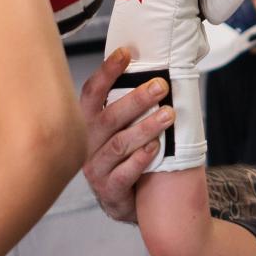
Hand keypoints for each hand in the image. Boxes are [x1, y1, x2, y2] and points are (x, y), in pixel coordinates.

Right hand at [79, 47, 174, 221]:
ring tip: (168, 115)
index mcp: (89, 124)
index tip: (126, 53)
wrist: (126, 202)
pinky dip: (140, 159)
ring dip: (145, 127)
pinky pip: (123, 174)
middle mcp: (87, 144)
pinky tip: (155, 148)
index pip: (92, 93)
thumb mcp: (123, 130)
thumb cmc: (126, 157)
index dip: (107, 72)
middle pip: (108, 117)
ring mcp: (96, 168)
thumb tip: (157, 72)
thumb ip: (131, 106)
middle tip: (161, 86)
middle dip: (136, 99)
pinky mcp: (109, 190)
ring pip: (119, 144)